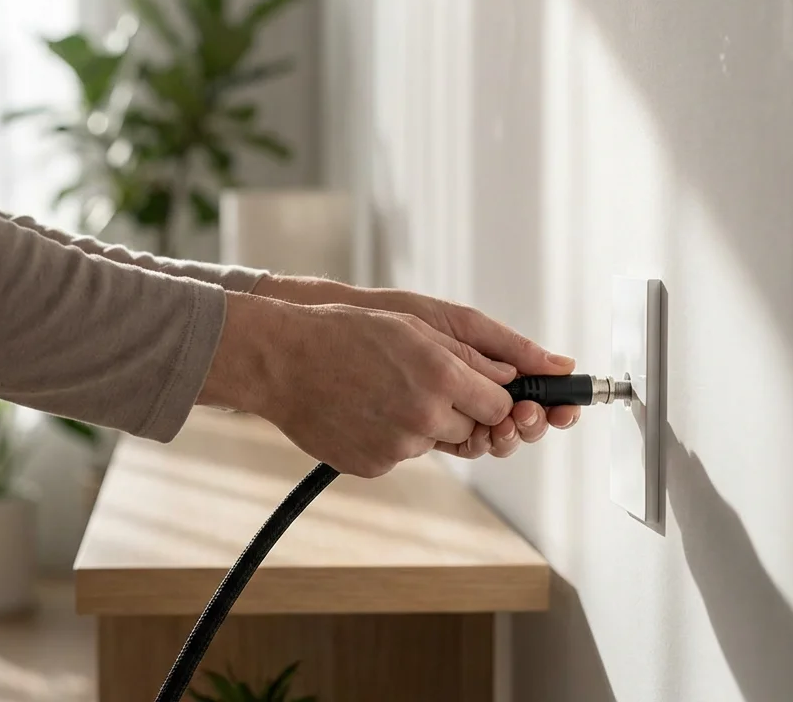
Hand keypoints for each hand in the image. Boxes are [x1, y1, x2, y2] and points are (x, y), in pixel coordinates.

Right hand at [200, 293, 515, 476]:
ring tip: (380, 392)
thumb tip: (510, 377)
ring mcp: (397, 447)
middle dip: (456, 411)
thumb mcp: (414, 326)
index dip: (489, 395)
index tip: (475, 387)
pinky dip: (387, 437)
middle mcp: (425, 418)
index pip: (500, 405)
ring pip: (431, 442)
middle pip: (471, 430)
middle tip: (416, 384)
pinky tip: (361, 410)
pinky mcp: (373, 465)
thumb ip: (469, 355)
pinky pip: (398, 455)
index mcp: (442, 378)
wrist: (282, 361)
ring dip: (419, 424)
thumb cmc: (345, 333)